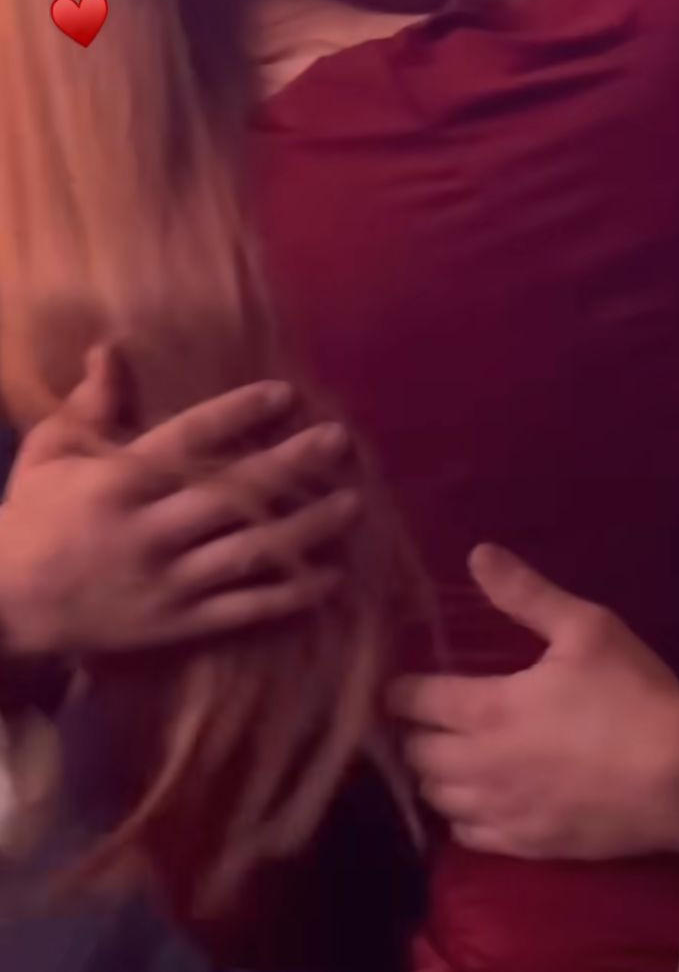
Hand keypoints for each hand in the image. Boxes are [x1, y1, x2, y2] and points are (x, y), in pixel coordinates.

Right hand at [0, 347, 359, 657]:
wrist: (3, 607)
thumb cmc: (30, 520)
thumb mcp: (49, 453)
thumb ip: (90, 405)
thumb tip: (114, 347)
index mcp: (118, 483)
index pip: (188, 440)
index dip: (238, 414)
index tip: (284, 394)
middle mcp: (148, 531)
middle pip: (233, 494)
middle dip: (290, 466)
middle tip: (340, 440)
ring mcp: (167, 582)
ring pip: (249, 552)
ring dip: (305, 529)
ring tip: (352, 505)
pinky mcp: (178, 624)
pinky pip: (243, 610)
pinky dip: (289, 596)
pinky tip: (330, 579)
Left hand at [389, 545, 678, 862]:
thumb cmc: (633, 696)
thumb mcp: (585, 628)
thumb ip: (526, 593)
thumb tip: (477, 553)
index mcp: (488, 709)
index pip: (417, 701)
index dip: (398, 691)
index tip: (394, 684)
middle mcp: (482, 765)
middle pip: (418, 754)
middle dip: (413, 733)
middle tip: (421, 718)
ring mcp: (503, 811)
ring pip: (437, 799)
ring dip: (432, 776)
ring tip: (443, 757)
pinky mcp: (529, 846)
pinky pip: (469, 837)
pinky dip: (460, 816)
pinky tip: (472, 802)